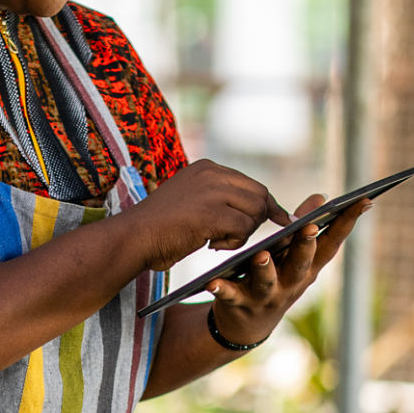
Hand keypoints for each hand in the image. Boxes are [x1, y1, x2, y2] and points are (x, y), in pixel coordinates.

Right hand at [132, 159, 288, 271]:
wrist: (133, 237)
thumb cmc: (159, 228)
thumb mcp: (191, 200)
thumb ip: (218, 198)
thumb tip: (257, 207)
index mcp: (206, 167)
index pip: (250, 183)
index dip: (266, 204)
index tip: (281, 219)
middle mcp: (211, 173)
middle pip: (259, 195)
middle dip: (256, 220)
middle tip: (235, 237)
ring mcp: (212, 191)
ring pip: (255, 211)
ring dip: (243, 232)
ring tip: (217, 241)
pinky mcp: (212, 212)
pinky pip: (243, 228)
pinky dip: (234, 242)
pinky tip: (212, 245)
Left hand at [206, 193, 370, 347]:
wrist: (247, 324)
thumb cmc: (276, 279)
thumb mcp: (294, 256)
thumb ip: (305, 228)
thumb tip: (322, 197)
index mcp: (308, 267)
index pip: (332, 242)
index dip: (348, 222)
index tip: (364, 199)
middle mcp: (291, 282)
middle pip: (301, 263)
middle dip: (306, 246)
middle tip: (309, 227)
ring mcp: (266, 295)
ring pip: (267, 282)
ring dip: (266, 269)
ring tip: (261, 255)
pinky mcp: (239, 304)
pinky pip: (230, 296)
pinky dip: (222, 289)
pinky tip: (213, 281)